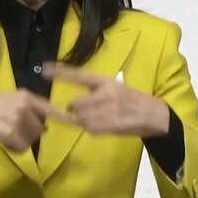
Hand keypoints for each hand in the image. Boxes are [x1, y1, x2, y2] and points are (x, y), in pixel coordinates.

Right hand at [0, 89, 73, 150]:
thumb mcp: (10, 100)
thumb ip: (26, 108)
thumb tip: (41, 125)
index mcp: (26, 96)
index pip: (49, 108)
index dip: (63, 117)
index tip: (76, 122)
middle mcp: (25, 105)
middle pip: (39, 129)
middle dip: (28, 133)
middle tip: (11, 129)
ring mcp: (19, 119)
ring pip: (31, 139)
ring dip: (20, 141)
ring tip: (5, 133)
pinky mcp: (12, 132)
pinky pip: (21, 147)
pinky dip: (13, 147)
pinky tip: (2, 139)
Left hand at [42, 62, 169, 137]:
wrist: (153, 116)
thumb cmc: (133, 100)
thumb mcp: (116, 88)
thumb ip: (96, 92)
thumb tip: (75, 104)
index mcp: (105, 81)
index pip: (79, 75)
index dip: (60, 72)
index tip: (43, 69)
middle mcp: (104, 93)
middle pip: (75, 103)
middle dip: (78, 109)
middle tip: (91, 110)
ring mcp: (106, 110)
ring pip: (80, 117)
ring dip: (85, 119)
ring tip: (102, 117)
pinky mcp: (108, 125)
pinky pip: (89, 128)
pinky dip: (93, 128)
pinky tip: (106, 124)